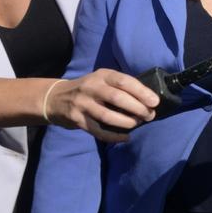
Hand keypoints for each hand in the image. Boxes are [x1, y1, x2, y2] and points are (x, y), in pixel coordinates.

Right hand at [45, 69, 159, 142]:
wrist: (56, 98)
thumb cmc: (89, 89)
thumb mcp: (102, 80)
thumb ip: (120, 86)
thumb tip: (148, 99)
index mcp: (102, 75)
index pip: (124, 81)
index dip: (141, 92)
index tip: (155, 102)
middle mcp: (91, 87)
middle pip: (117, 98)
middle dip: (138, 108)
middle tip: (150, 115)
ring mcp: (82, 104)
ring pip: (108, 116)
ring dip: (126, 122)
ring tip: (137, 124)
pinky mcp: (77, 119)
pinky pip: (98, 131)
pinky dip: (114, 136)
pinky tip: (126, 137)